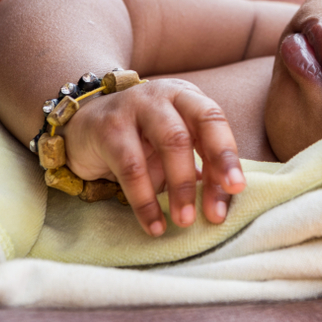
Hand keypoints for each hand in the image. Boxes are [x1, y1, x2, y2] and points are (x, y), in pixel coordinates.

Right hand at [61, 78, 246, 236]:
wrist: (84, 126)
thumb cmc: (141, 138)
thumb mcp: (174, 144)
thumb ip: (201, 164)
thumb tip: (227, 198)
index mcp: (188, 97)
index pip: (214, 122)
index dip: (227, 155)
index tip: (237, 189)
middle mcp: (165, 96)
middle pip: (196, 128)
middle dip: (212, 168)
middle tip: (217, 208)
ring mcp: (135, 107)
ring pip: (169, 144)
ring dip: (180, 188)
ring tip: (185, 221)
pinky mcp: (109, 128)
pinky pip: (132, 168)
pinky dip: (145, 201)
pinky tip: (154, 224)